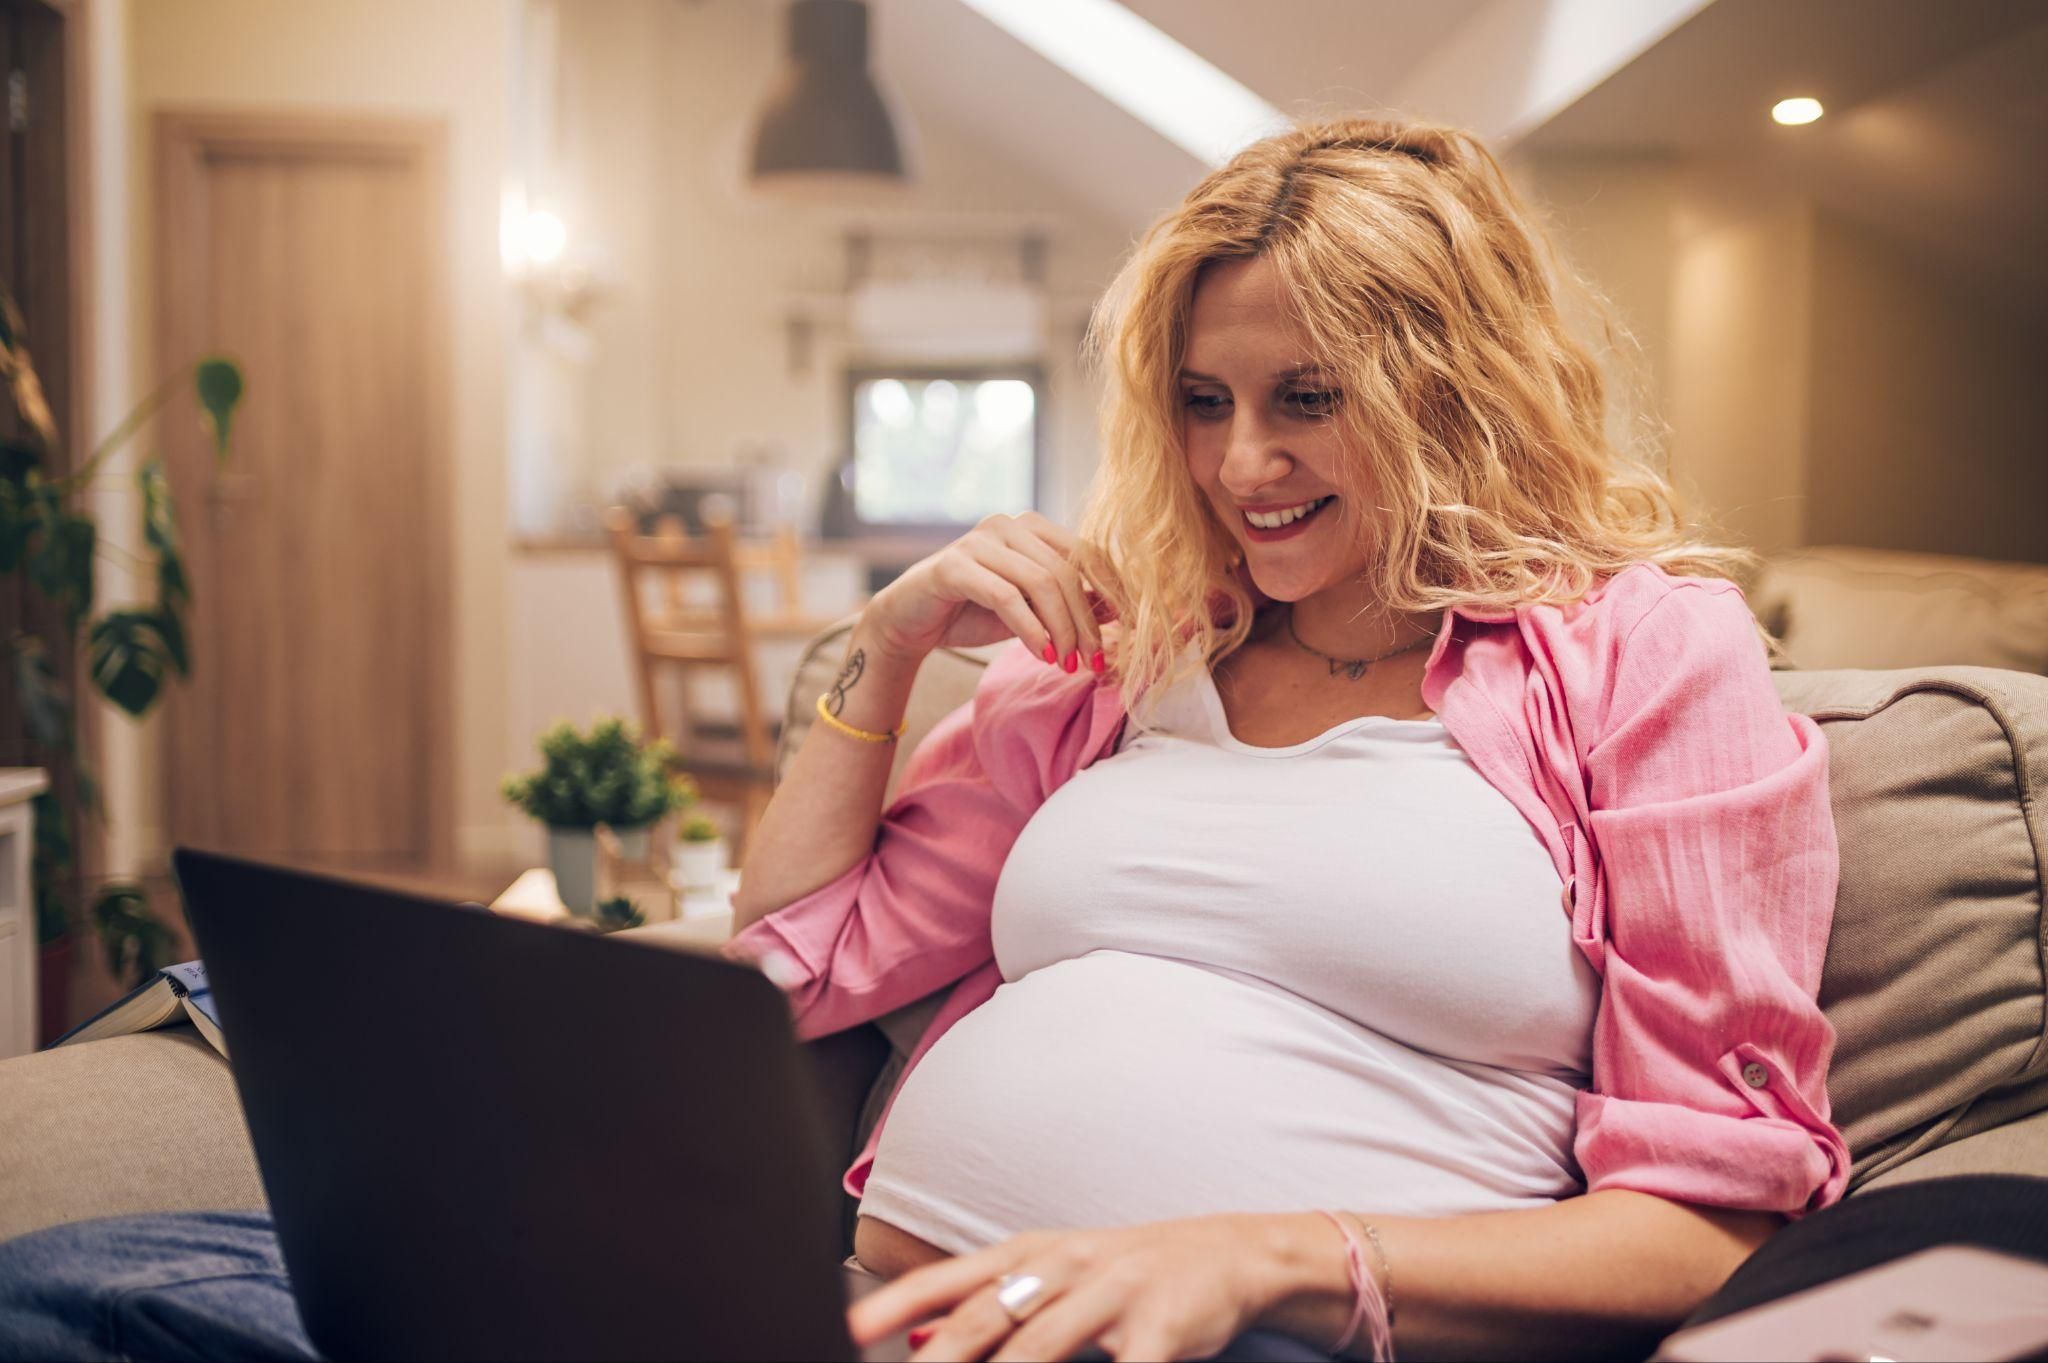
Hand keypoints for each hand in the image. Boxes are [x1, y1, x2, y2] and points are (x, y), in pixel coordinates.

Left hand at [846, 1215, 1290, 1361]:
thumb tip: (911, 1341)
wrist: (1227, 1252)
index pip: (950, 1280)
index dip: (898, 1304)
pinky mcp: (1162, 1325)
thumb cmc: (1124, 1274)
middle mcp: (1065, 1265)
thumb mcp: (1051, 1275)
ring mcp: (1114, 1291)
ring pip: (1046, 1338)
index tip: (849, 1332)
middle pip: (989, 1313)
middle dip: (942, 1355)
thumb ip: (984, 1306)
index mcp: (1030, 1255)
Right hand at [861, 512, 1114, 669]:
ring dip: (1060, 629)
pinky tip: (1041, 654)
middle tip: (1092, 662)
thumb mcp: (1032, 611)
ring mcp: (980, 540)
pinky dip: (1029, 628)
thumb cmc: (973, 612)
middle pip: (1066, 571)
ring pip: (1040, 582)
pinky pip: (1005, 596)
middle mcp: (1008, 525)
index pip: (1087, 554)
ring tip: (1066, 663)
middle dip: (1084, 622)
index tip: (1126, 635)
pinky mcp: (954, 564)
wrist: (911, 621)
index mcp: (1032, 527)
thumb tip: (1120, 611)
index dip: (1111, 595)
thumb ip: (1070, 604)